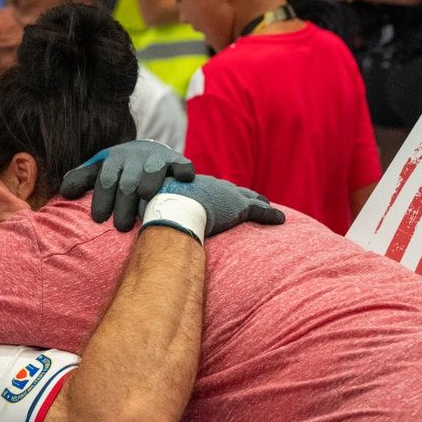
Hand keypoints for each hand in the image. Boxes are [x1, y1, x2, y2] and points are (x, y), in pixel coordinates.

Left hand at [60, 140, 194, 230]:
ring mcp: (156, 159)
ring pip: (152, 170)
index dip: (101, 198)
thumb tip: (64, 192)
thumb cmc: (119, 170)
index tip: (98, 219)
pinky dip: (182, 171)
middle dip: (123, 203)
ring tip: (145, 196)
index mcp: (114, 160)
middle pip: (127, 181)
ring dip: (149, 182)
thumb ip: (81, 179)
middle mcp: (135, 158)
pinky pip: (181, 165)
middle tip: (120, 226)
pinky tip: (182, 180)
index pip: (105, 179)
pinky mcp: (176, 161)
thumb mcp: (99, 170)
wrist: (148, 152)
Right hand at [150, 176, 284, 236]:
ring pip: (250, 199)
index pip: (213, 190)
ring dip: (261, 203)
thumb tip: (141, 233)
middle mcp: (215, 189)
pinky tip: (281, 219)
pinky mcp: (239, 209)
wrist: (171, 205)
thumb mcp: (155, 211)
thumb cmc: (158, 209)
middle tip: (257, 198)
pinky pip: (260, 211)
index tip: (228, 195)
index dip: (222, 193)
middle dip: (245, 194)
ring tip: (271, 209)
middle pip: (235, 191)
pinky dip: (271, 215)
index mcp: (197, 189)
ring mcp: (228, 197)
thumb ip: (155, 218)